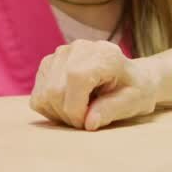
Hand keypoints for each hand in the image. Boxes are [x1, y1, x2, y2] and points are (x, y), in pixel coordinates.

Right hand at [30, 40, 160, 131]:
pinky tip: (69, 105)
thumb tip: (89, 122)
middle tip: (86, 120)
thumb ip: (112, 110)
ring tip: (80, 111)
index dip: (76, 109)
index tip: (88, 123)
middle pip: (55, 90)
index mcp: (104, 54)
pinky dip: (50, 108)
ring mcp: (61, 53)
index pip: (76, 78)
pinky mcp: (48, 64)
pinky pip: (37, 96)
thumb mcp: (133, 102)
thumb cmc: (134, 90)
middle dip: (68, 115)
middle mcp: (80, 48)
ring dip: (59, 113)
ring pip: (44, 94)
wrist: (130, 77)